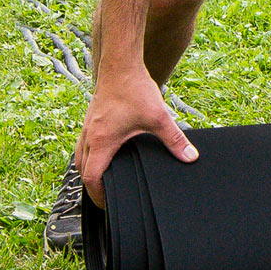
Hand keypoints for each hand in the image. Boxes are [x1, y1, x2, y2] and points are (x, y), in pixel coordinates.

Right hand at [76, 68, 197, 206]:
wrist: (121, 65)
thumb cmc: (135, 89)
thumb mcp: (159, 118)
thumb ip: (175, 140)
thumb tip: (190, 157)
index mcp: (102, 141)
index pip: (91, 176)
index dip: (97, 194)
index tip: (108, 203)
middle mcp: (90, 136)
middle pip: (82, 170)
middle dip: (92, 187)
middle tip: (106, 198)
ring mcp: (88, 127)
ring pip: (80, 157)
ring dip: (88, 171)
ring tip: (102, 182)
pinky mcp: (91, 120)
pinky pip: (83, 145)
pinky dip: (89, 156)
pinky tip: (102, 157)